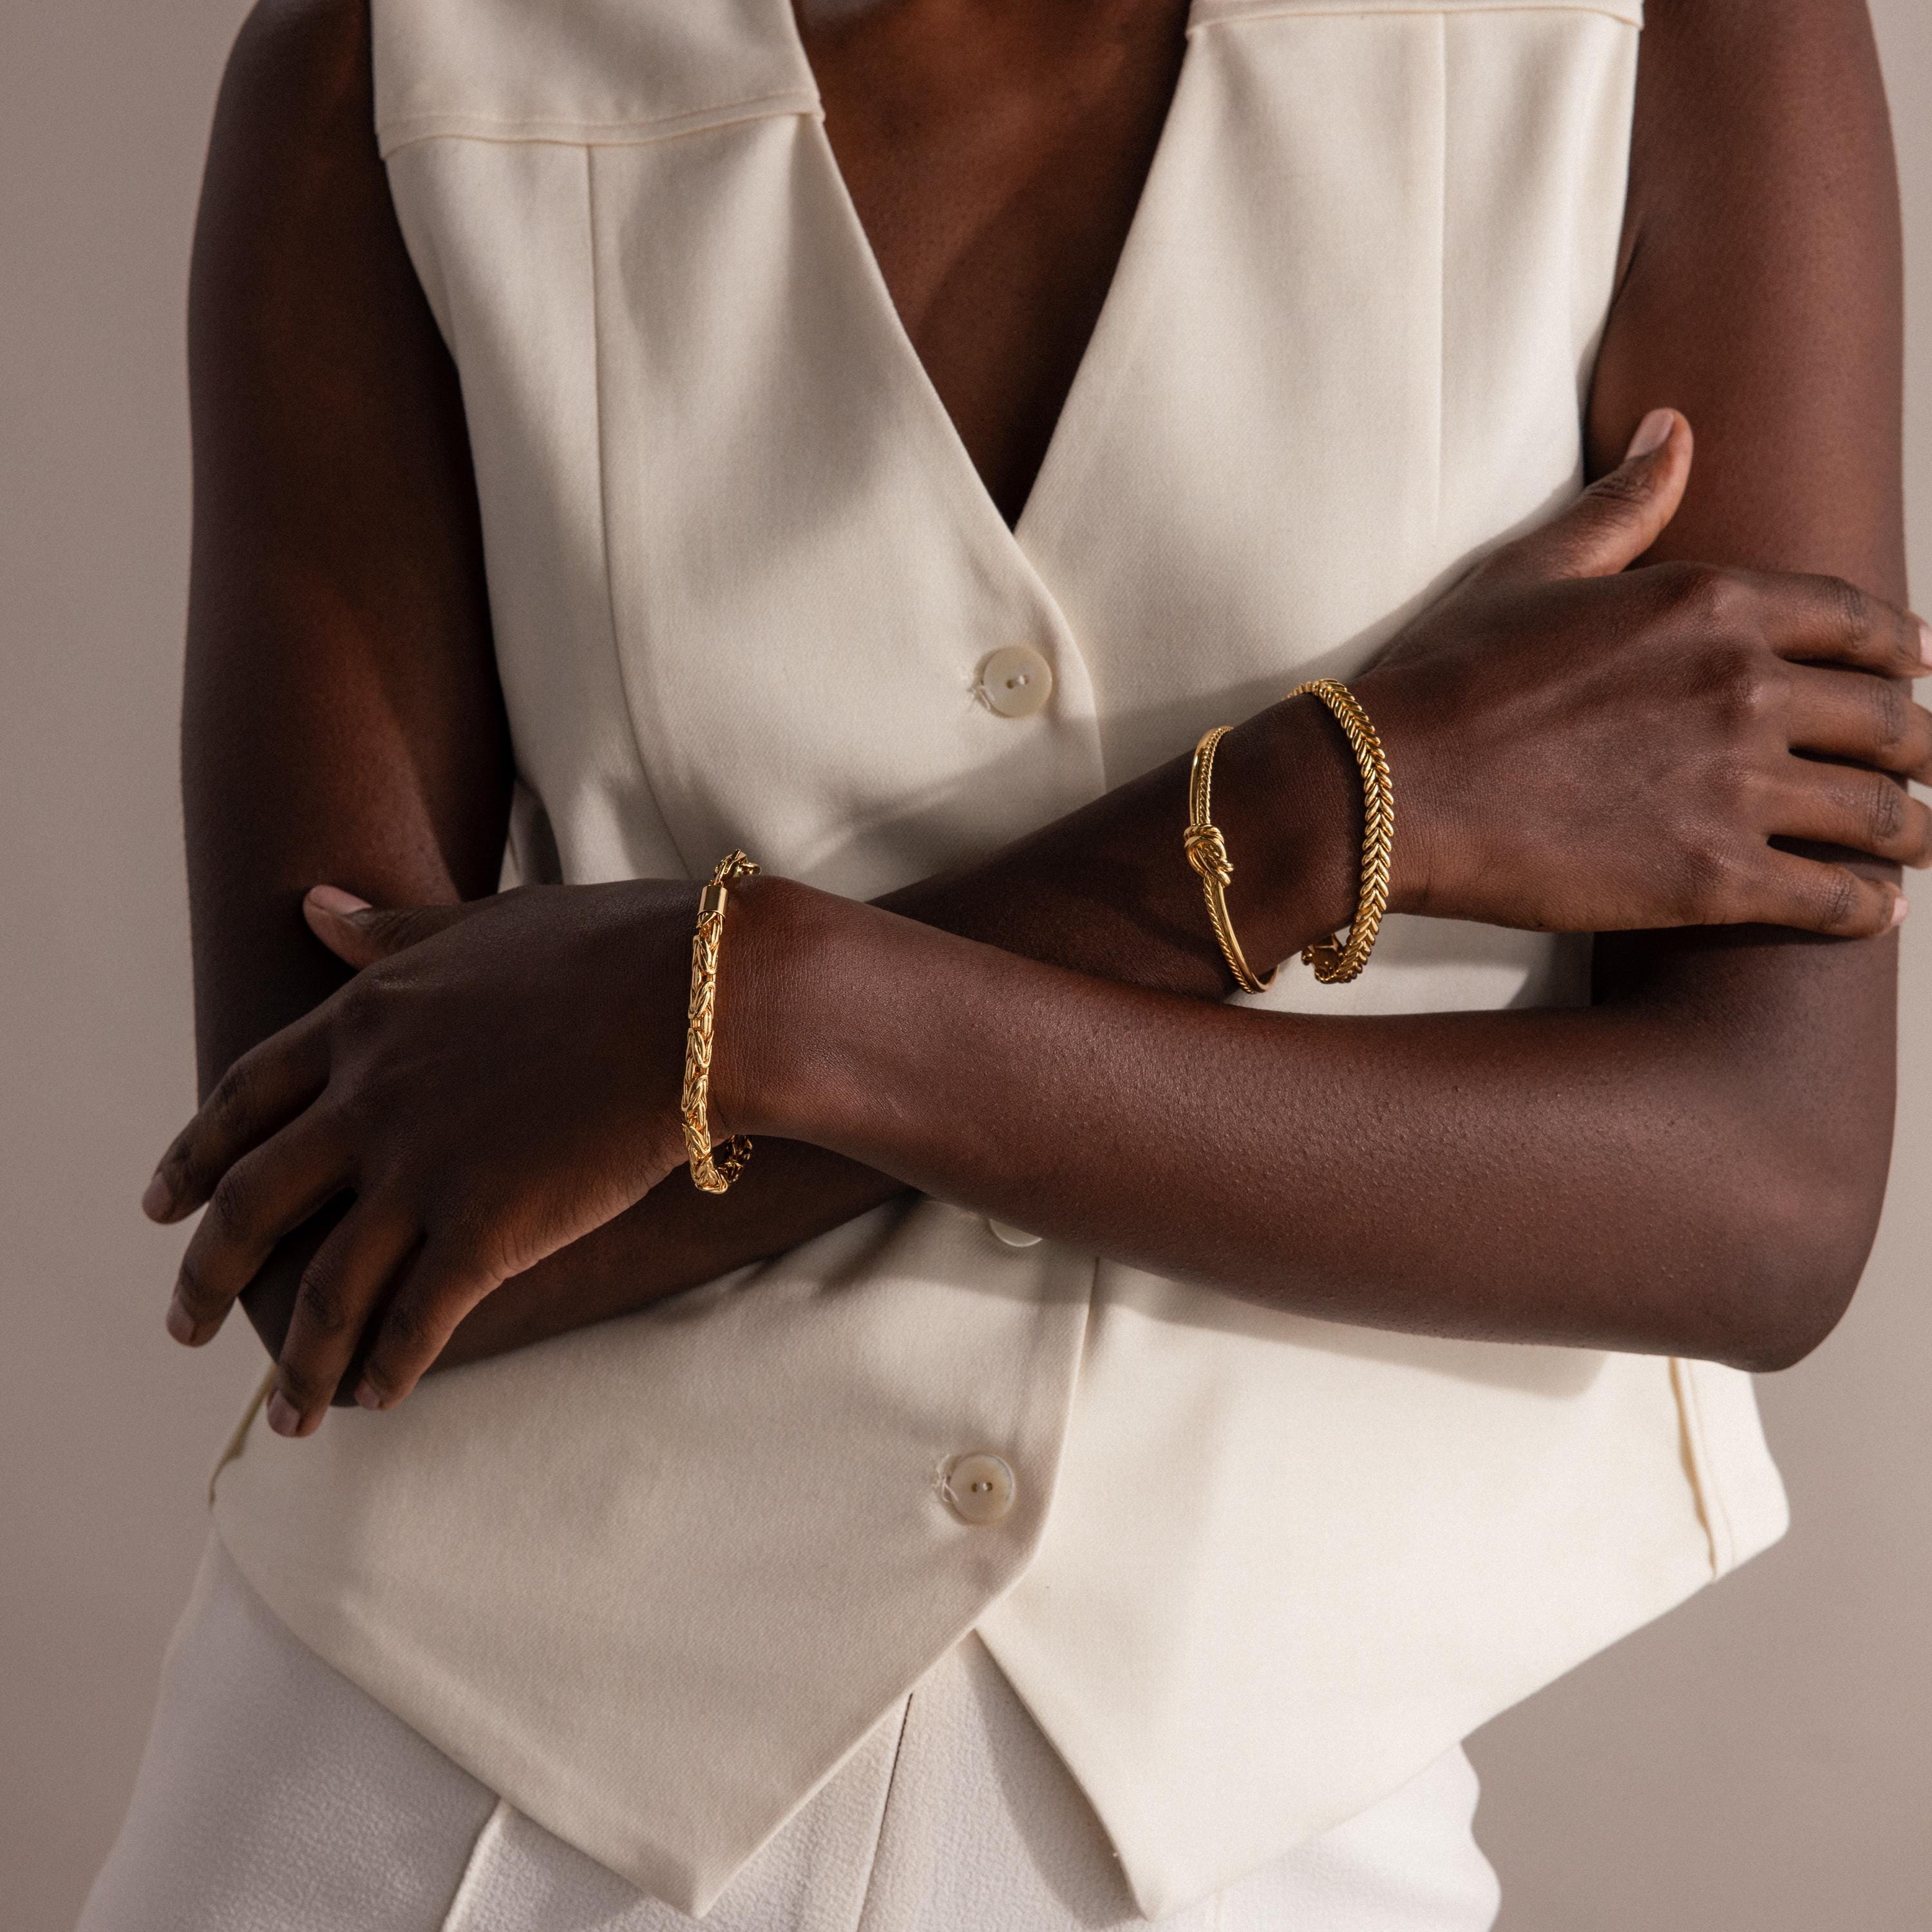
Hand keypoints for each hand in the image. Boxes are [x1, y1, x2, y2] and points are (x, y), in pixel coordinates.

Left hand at [145, 881, 719, 1433]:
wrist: (705, 1000)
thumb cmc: (613, 946)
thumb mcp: (482, 924)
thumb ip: (391, 930)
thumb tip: (310, 906)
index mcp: (364, 1021)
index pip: (245, 1099)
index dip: (194, 1156)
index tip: (161, 1204)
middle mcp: (370, 1102)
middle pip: (251, 1206)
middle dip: (204, 1277)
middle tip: (182, 1328)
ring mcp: (422, 1171)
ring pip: (323, 1291)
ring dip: (295, 1364)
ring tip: (288, 1418)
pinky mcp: (487, 1233)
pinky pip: (414, 1322)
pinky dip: (386, 1369)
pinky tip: (379, 1399)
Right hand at [1358, 410, 1931, 936]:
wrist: (1385, 785)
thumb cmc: (1445, 676)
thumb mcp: (1531, 570)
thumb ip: (1622, 506)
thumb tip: (1674, 430)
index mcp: (1714, 602)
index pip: (1859, 622)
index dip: (1903, 649)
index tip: (1919, 669)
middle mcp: (1747, 688)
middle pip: (1891, 720)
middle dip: (1919, 745)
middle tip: (1922, 765)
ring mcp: (1737, 788)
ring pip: (1882, 813)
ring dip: (1911, 829)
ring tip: (1912, 843)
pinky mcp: (1712, 879)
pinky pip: (1834, 897)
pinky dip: (1867, 907)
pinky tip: (1874, 908)